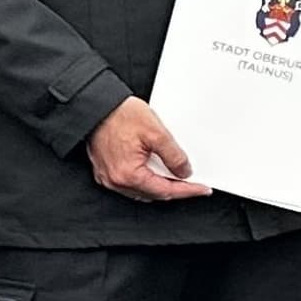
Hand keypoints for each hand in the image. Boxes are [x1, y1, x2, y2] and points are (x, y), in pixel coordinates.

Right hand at [85, 97, 209, 202]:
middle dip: (175, 189)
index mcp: (128, 175)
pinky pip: (131, 182)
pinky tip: (156, 169)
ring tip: (176, 175)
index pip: (165, 190)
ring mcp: (108, 177)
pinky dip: (146, 179)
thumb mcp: (157, 133)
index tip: (202, 189)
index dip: (187, 190)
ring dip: (160, 185)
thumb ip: (174, 156)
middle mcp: (115, 181)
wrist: (97, 106)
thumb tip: (184, 172)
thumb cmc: (120, 116)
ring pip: (142, 190)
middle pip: (153, 193)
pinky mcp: (105, 170)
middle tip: (193, 182)